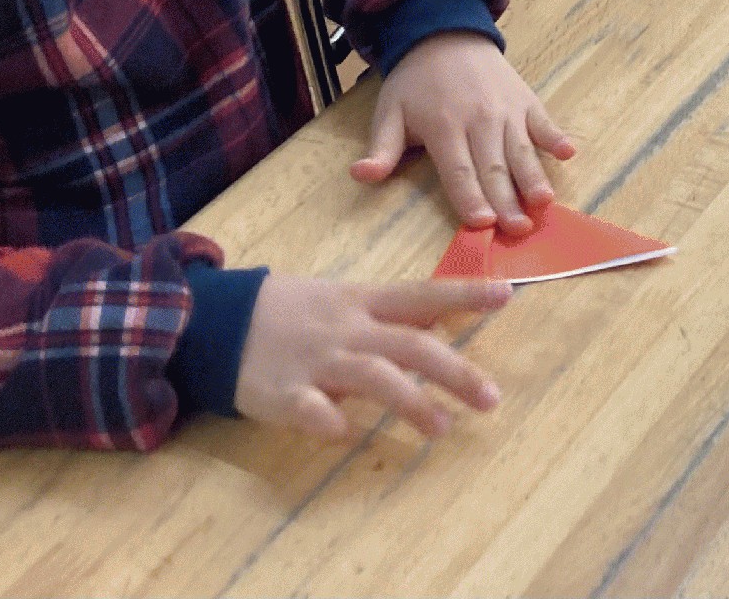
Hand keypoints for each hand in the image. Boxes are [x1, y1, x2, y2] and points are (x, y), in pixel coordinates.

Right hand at [234, 273, 507, 440]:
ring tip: (441, 429)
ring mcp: (317, 360)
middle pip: (410, 344)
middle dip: (454, 371)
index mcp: (365, 301)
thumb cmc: (295, 310)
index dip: (466, 294)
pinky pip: (312, 409)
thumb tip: (446, 316)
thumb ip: (392, 311)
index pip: (424, 294)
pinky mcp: (284, 392)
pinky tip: (349, 435)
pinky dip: (331, 421)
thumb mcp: (347, 299)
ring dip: (410, 401)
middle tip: (491, 399)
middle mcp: (349, 329)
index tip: (508, 296)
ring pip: (373, 376)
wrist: (220, 319)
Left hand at [355, 32, 573, 232]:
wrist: (446, 32)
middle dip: (506, 200)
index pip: (458, 170)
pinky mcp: (526, 99)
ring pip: (521, 149)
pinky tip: (568, 153)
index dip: (470, 198)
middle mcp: (479, 118)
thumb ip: (381, 148)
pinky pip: (543, 120)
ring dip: (533, 177)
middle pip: (493, 166)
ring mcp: (506, 108)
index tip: (481, 225)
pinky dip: (556, 137)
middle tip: (518, 230)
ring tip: (543, 202)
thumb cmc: (415, 82)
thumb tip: (360, 175)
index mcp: (444, 125)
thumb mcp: (390, 112)